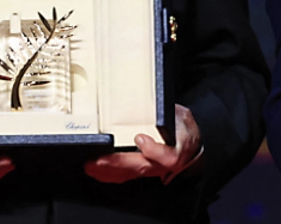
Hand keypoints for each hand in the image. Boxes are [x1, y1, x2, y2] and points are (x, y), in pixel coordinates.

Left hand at [84, 103, 201, 184]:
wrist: (189, 145)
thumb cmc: (183, 128)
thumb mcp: (181, 116)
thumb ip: (169, 113)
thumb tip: (153, 104)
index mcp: (177, 149)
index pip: (168, 157)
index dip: (154, 150)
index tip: (139, 138)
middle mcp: (162, 164)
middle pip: (141, 167)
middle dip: (118, 164)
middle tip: (99, 160)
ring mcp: (151, 169)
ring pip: (130, 173)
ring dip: (109, 171)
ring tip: (91, 165)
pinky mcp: (141, 171)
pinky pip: (125, 175)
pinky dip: (108, 174)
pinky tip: (96, 171)